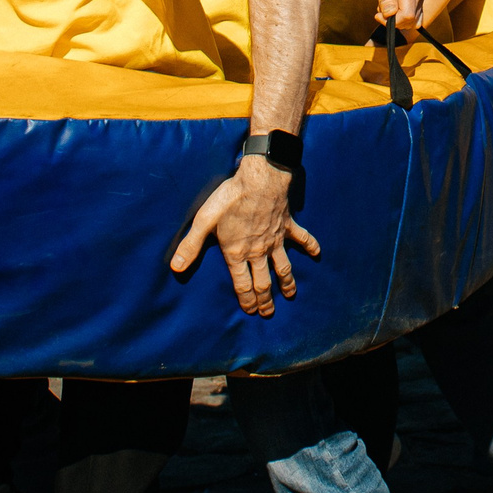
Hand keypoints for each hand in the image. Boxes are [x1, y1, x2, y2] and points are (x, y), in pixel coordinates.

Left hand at [168, 157, 318, 317]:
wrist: (260, 179)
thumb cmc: (230, 199)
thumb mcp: (204, 221)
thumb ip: (191, 246)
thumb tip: (175, 268)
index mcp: (238, 253)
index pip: (242, 284)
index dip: (246, 300)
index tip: (250, 311)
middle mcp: (259, 251)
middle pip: (264, 282)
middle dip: (266, 300)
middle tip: (268, 313)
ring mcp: (277, 240)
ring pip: (284, 267)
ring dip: (287, 282)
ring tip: (291, 295)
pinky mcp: (288, 226)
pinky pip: (302, 238)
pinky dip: (311, 246)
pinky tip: (317, 253)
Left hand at [359, 0, 425, 28]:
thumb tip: (390, 15)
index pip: (407, 16)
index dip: (391, 21)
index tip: (376, 13)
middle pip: (412, 19)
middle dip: (394, 21)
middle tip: (378, 10)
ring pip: (414, 17)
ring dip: (398, 17)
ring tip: (383, 4)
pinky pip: (414, 10)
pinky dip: (401, 12)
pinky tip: (390, 3)